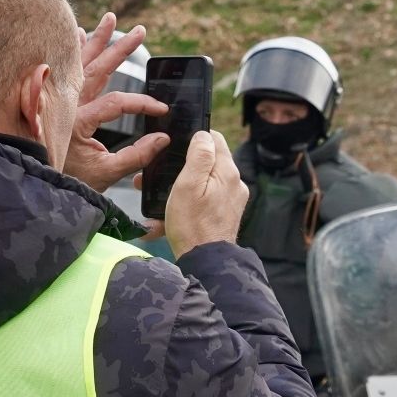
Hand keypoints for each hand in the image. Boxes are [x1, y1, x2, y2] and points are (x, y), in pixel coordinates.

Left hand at [65, 16, 168, 191]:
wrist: (37, 183)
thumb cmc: (72, 180)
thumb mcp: (107, 173)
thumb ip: (137, 156)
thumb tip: (163, 139)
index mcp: (78, 121)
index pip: (118, 103)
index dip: (143, 104)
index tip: (162, 109)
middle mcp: (65, 104)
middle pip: (98, 69)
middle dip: (120, 48)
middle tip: (139, 31)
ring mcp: (57, 98)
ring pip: (80, 62)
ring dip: (97, 40)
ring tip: (110, 19)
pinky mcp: (53, 98)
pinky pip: (63, 68)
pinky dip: (72, 50)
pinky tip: (78, 32)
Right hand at [166, 130, 247, 256]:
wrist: (205, 262)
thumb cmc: (193, 225)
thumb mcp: (189, 185)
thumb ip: (199, 155)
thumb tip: (203, 134)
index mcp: (227, 171)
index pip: (214, 139)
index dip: (194, 138)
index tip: (176, 147)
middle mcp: (234, 184)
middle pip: (208, 161)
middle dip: (184, 165)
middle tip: (162, 176)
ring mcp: (231, 200)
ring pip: (205, 182)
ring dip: (184, 186)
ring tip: (163, 198)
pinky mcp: (225, 215)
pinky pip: (206, 200)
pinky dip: (190, 203)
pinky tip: (172, 214)